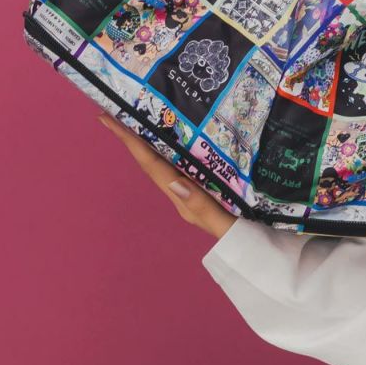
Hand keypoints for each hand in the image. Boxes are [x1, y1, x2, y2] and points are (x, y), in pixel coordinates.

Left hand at [98, 113, 237, 241]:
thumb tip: (174, 182)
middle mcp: (183, 192)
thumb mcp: (224, 224)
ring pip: (164, 161)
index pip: (152, 165)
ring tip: (135, 117)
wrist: (257, 254)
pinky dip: (172, 147)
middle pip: (151, 160)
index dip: (131, 142)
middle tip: (113, 110)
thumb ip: (201, 205)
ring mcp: (195, 190)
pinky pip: (183, 163)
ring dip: (147, 140)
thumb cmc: (243, 239)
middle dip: (131, 137)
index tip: (109, 121)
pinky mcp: (208, 187)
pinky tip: (174, 136)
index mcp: (183, 199)